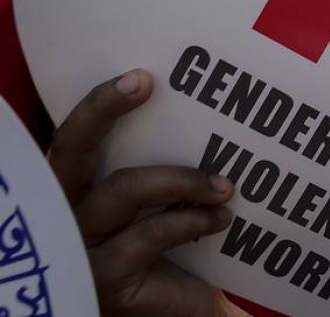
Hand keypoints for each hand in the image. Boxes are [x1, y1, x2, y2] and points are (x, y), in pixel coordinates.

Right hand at [47, 69, 238, 316]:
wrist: (183, 312)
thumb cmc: (173, 251)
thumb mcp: (164, 202)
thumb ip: (166, 163)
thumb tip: (206, 109)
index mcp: (76, 189)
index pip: (73, 138)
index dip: (97, 104)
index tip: (140, 76)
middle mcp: (65, 213)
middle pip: (71, 151)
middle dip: (102, 109)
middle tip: (145, 82)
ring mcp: (80, 246)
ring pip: (124, 188)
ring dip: (183, 177)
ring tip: (225, 184)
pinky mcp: (105, 277)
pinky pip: (152, 233)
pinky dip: (192, 220)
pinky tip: (220, 220)